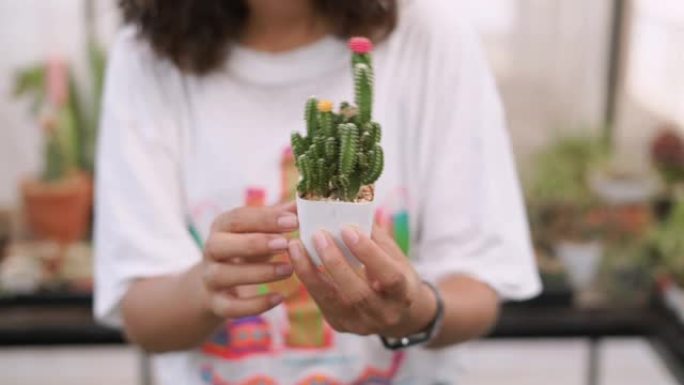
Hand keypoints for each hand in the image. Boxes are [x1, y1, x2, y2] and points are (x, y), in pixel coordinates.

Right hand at [201, 202, 297, 318]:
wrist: (216, 283)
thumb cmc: (246, 248)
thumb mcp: (258, 230)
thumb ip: (279, 216)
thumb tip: (305, 200)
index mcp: (222, 226)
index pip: (237, 218)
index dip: (264, 219)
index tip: (293, 221)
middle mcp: (211, 250)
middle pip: (222, 245)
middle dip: (255, 243)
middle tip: (285, 244)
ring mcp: (210, 278)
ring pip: (226, 275)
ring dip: (258, 272)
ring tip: (288, 269)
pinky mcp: (216, 303)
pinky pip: (231, 307)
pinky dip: (255, 305)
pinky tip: (279, 298)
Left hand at [288, 225, 436, 337]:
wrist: (400, 314)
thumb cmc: (396, 275)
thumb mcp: (395, 257)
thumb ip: (374, 237)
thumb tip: (349, 206)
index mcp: (403, 295)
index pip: (388, 277)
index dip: (368, 254)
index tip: (348, 229)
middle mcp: (383, 314)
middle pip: (357, 293)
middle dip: (334, 263)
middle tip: (317, 235)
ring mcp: (360, 324)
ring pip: (331, 300)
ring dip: (310, 272)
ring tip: (295, 246)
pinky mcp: (340, 324)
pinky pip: (321, 301)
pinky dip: (308, 278)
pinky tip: (297, 259)